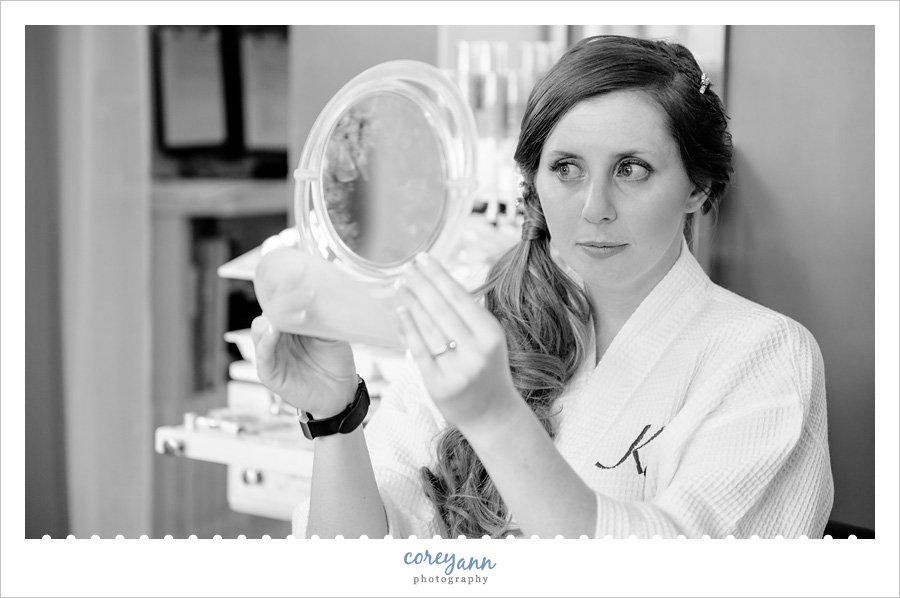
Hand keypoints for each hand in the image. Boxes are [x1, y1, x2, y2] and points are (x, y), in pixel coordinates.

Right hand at [251, 248, 356, 417]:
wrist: (341, 393)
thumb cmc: (334, 362)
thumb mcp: (332, 334)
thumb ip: (322, 317)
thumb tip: (323, 291)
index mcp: (290, 323)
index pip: (280, 301)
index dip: (285, 287)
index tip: (296, 273)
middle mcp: (277, 335)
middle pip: (268, 312)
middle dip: (280, 300)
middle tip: (298, 290)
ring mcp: (271, 353)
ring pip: (260, 330)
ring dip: (272, 319)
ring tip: (286, 313)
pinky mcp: (270, 373)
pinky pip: (263, 355)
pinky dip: (266, 342)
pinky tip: (272, 331)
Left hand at [395, 253, 519, 431]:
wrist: (493, 414)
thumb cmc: (488, 370)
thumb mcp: (489, 340)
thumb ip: (469, 316)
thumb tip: (439, 282)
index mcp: (491, 335)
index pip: (459, 297)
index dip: (438, 275)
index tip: (424, 258)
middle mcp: (475, 351)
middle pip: (440, 309)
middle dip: (421, 284)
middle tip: (406, 266)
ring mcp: (456, 369)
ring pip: (428, 327)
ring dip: (411, 302)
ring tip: (401, 284)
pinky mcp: (438, 384)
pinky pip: (419, 350)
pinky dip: (408, 328)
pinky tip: (401, 311)